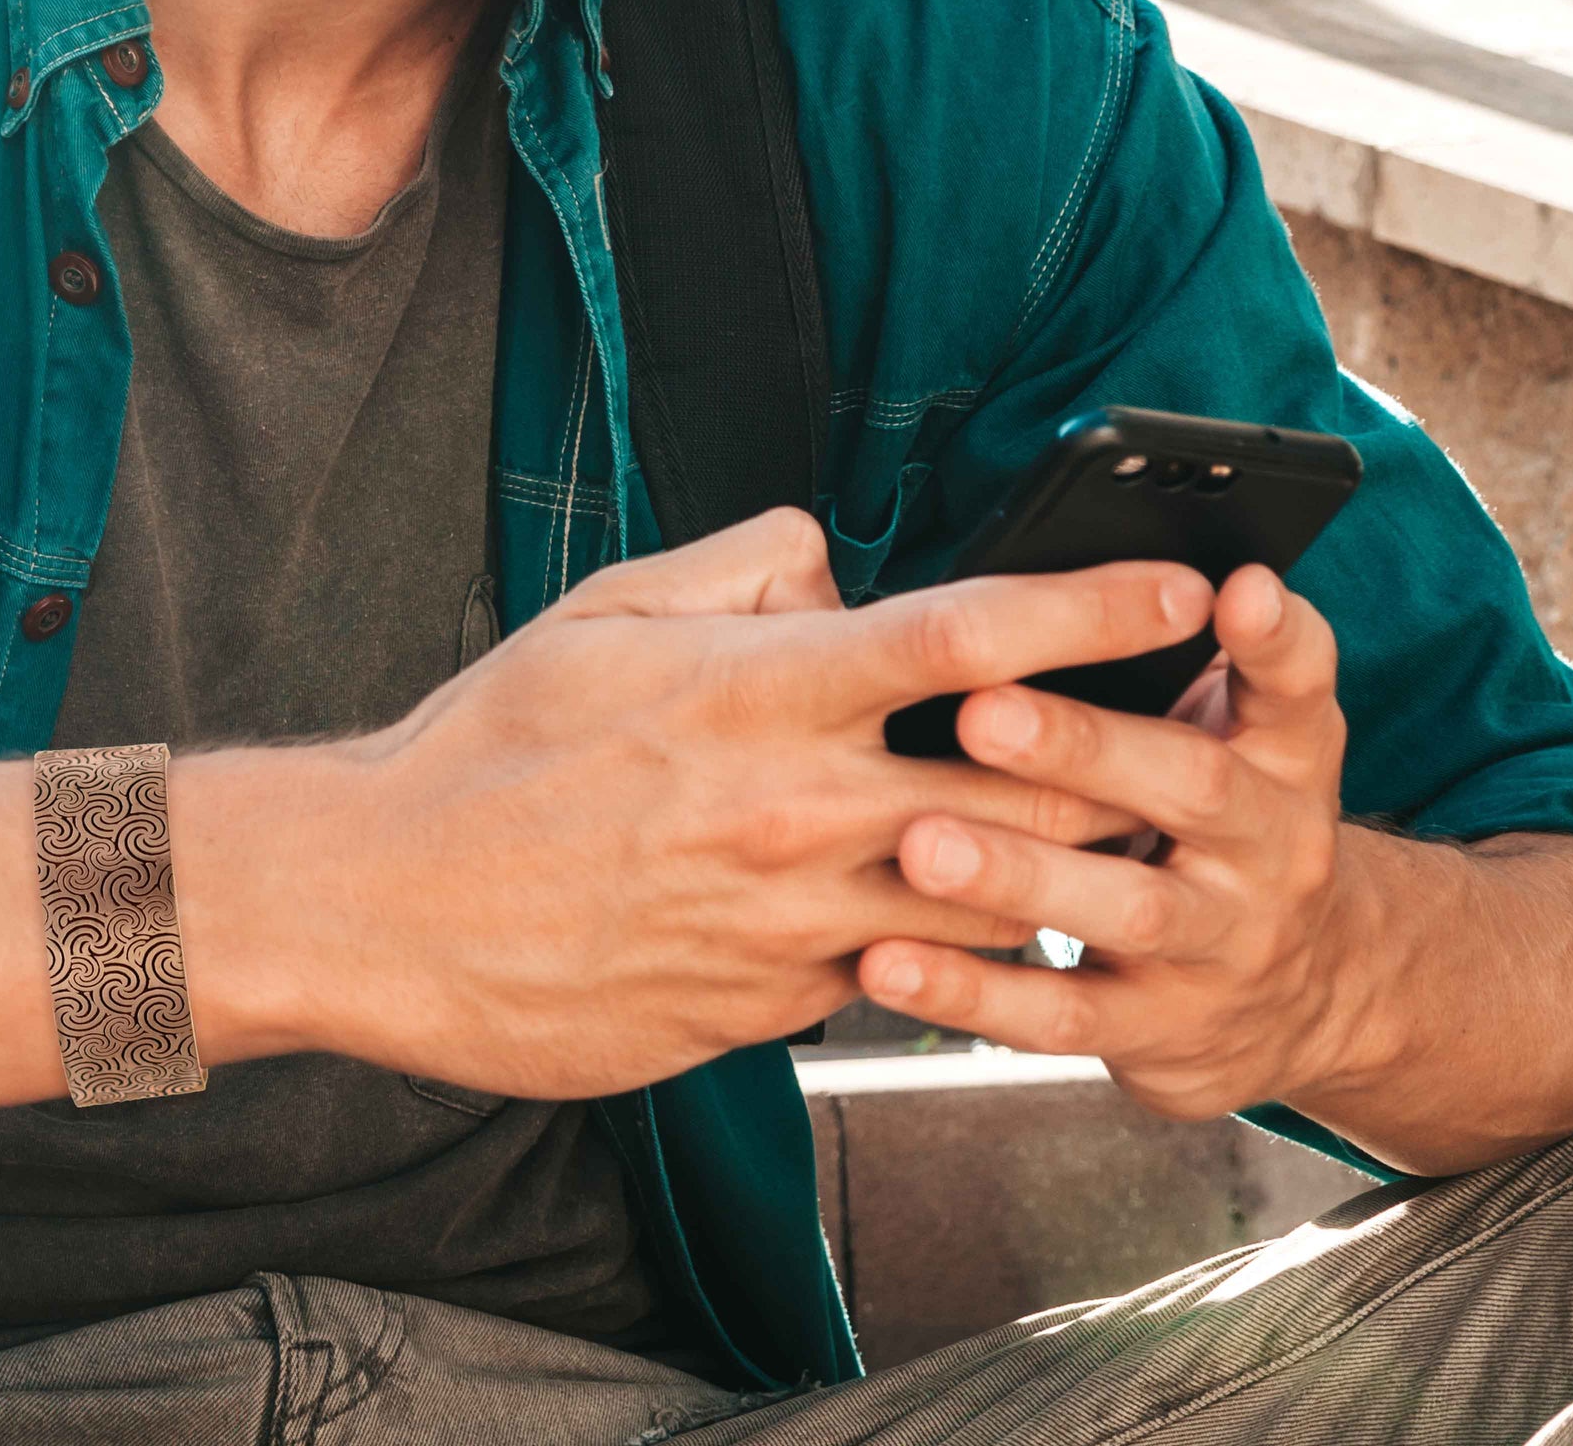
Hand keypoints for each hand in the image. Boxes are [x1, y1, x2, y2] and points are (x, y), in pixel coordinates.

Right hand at [289, 510, 1213, 1100]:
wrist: (388, 906)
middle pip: (1026, 786)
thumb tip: (835, 564)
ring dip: (1051, 866)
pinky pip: (898, 972)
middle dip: (1120, 762)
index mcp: (765, 689)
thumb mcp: (606, 609)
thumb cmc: (491, 747)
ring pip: (984, 899)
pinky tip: (948, 913)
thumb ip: (743, 566)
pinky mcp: (772, 1008)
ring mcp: (793, 925)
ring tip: (1101, 834)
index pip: (972, 635)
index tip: (1184, 590)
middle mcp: (799, 811)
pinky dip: (942, 938)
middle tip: (1179, 735)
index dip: (1096, 605)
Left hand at [862, 565, 1358, 1122]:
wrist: (1301, 998)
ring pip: (1128, 908)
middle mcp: (1270, 845)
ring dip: (1019, 874)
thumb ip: (1172, 653)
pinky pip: (1061, 1017)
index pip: (1297, 683)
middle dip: (1084, 746)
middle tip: (981, 711)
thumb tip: (1067, 565)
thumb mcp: (1231, 730)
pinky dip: (973, 993)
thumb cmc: (1212, 816)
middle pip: (1192, 786)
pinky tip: (886, 960)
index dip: (1275, 637)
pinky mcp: (1160, 1031)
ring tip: (919, 845)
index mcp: (1283, 752)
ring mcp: (1221, 946)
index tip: (1235, 587)